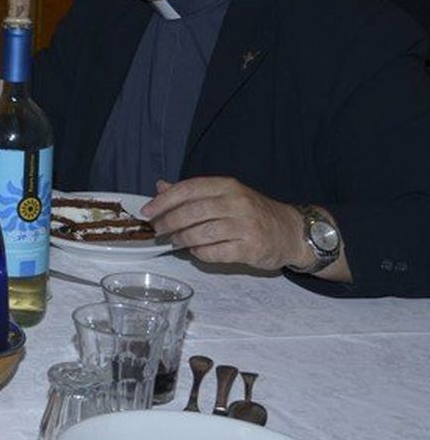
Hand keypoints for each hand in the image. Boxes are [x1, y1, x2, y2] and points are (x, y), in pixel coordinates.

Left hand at [141, 177, 307, 271]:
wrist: (292, 232)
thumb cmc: (254, 213)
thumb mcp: (225, 194)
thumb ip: (193, 192)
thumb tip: (161, 186)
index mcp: (227, 186)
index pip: (188, 189)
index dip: (163, 201)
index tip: (147, 212)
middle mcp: (237, 203)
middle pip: (192, 212)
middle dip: (168, 223)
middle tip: (157, 230)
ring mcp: (246, 227)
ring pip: (201, 233)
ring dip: (182, 239)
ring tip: (174, 241)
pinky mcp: (252, 249)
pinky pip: (216, 253)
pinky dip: (201, 253)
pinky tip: (196, 251)